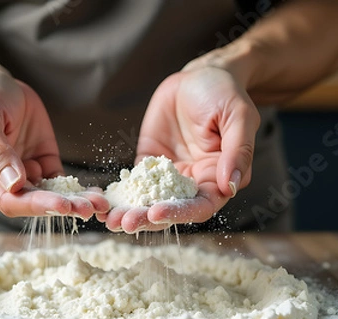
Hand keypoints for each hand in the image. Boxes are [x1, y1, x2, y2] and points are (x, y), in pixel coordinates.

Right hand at [0, 57, 107, 217]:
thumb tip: (14, 184)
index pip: (6, 200)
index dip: (34, 205)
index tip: (60, 205)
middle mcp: (0, 180)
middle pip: (31, 201)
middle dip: (60, 206)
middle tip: (87, 209)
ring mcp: (22, 172)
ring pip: (48, 194)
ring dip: (73, 201)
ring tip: (98, 204)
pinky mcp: (41, 161)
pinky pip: (60, 181)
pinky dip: (77, 189)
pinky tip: (95, 195)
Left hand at [99, 66, 259, 232]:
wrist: (198, 77)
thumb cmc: (224, 94)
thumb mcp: (237, 117)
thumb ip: (237, 152)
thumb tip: (231, 185)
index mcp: (218, 179)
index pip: (200, 206)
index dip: (179, 213)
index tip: (156, 213)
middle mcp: (193, 184)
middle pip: (170, 210)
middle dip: (146, 218)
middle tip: (124, 223)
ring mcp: (168, 177)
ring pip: (148, 201)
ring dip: (130, 212)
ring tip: (109, 219)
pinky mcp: (147, 165)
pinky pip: (132, 183)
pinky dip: (118, 195)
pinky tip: (100, 202)